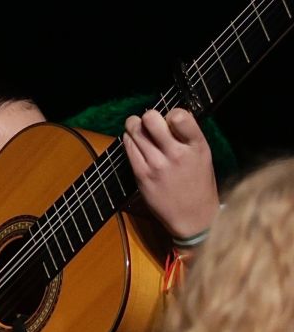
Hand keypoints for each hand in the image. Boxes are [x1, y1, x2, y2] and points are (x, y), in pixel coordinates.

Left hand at [123, 109, 218, 242]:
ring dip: (134, 126)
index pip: (180, 115)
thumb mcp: (203, 156)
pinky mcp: (141, 174)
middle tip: (148, 122)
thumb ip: (188, 136)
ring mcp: (157, 164)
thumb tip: (171, 116)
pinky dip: (128, 140)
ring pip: (135, 131)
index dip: (170, 113)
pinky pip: (128, 147)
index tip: (169, 120)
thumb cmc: (199, 184)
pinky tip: (134, 143)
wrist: (193, 217)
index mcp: (197, 146)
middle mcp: (177, 153)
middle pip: (151, 119)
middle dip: (147, 116)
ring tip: (138, 130)